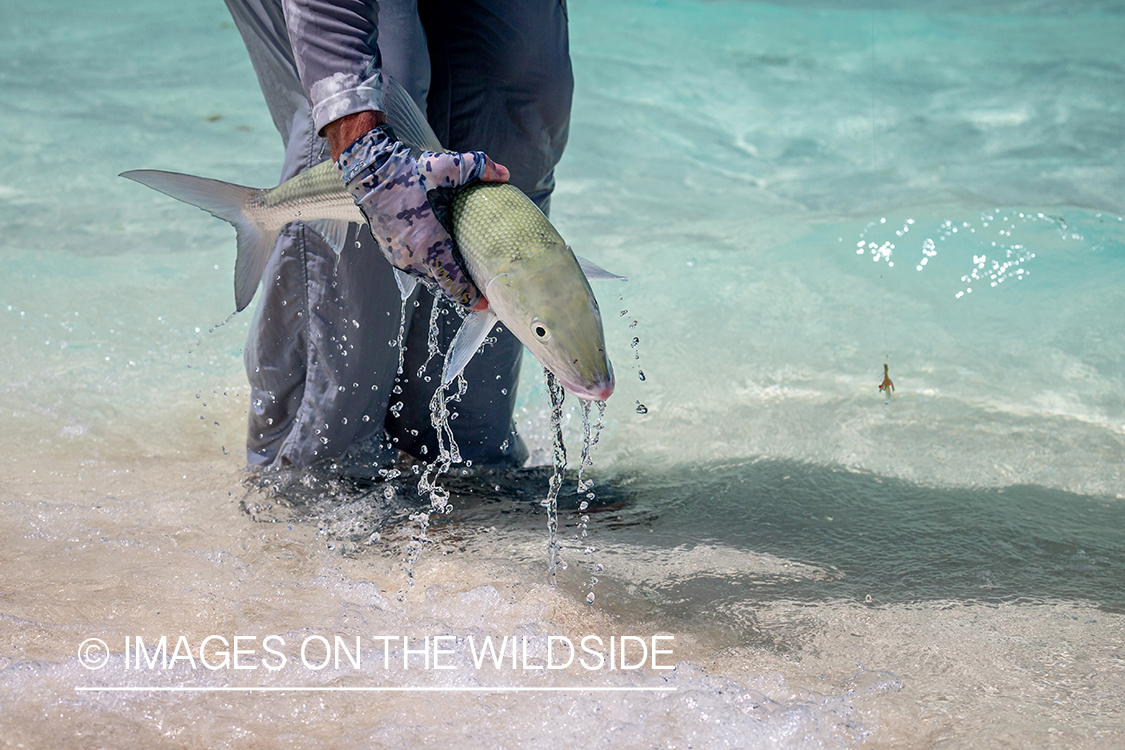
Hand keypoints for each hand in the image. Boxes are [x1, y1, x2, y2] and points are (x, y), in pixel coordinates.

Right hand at [335, 124, 507, 307]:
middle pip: (442, 284)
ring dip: (444, 276)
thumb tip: (505, 174)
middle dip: (461, 287)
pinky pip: (415, 268)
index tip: (486, 304)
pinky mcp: (390, 253)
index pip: (453, 283)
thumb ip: (480, 168)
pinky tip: (439, 256)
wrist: (368, 170)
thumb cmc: (407, 171)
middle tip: (480, 287)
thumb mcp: (447, 166)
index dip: (471, 297)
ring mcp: (399, 257)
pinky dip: (429, 266)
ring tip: (462, 271)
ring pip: (428, 277)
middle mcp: (412, 257)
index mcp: (429, 243)